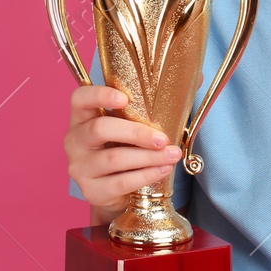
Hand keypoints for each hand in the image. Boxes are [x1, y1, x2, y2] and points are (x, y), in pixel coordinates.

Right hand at [65, 85, 181, 210]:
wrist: (115, 191)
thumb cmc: (124, 148)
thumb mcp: (133, 124)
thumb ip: (156, 103)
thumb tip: (195, 78)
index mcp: (82, 117)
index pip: (80, 98)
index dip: (99, 95)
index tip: (125, 98)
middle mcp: (74, 140)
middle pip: (100, 129)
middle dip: (136, 133)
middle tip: (163, 138)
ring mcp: (79, 167)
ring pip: (114, 158)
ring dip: (148, 157)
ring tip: (172, 155)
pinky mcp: (91, 190)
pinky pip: (120, 182)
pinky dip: (145, 175)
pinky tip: (163, 169)